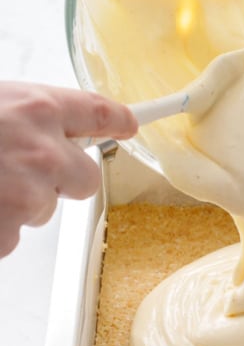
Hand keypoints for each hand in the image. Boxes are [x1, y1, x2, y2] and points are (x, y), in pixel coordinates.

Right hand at [0, 82, 137, 256]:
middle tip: (18, 174)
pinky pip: (10, 237)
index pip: (97, 112)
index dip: (117, 119)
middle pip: (86, 178)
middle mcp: (43, 150)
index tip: (129, 123)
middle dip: (62, 180)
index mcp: (37, 109)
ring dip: (14, 205)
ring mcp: (28, 193)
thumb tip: (51, 130)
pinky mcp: (7, 229)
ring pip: (42, 210)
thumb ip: (25, 117)